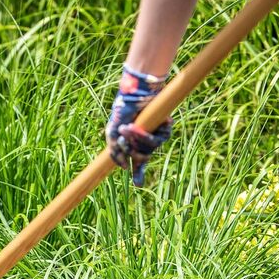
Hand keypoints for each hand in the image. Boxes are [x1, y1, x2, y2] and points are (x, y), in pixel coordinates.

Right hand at [106, 65, 172, 186]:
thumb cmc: (123, 111)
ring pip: (147, 151)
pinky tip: (133, 126)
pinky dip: (141, 136)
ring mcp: (157, 137)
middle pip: (141, 159)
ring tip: (125, 129)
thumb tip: (122, 167)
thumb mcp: (112, 133)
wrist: (134, 93)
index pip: (138, 164)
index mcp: (136, 145)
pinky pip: (153, 142)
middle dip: (129, 152)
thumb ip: (114, 150)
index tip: (138, 185)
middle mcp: (148, 144)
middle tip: (121, 141)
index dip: (138, 174)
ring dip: (134, 142)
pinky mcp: (165, 130)